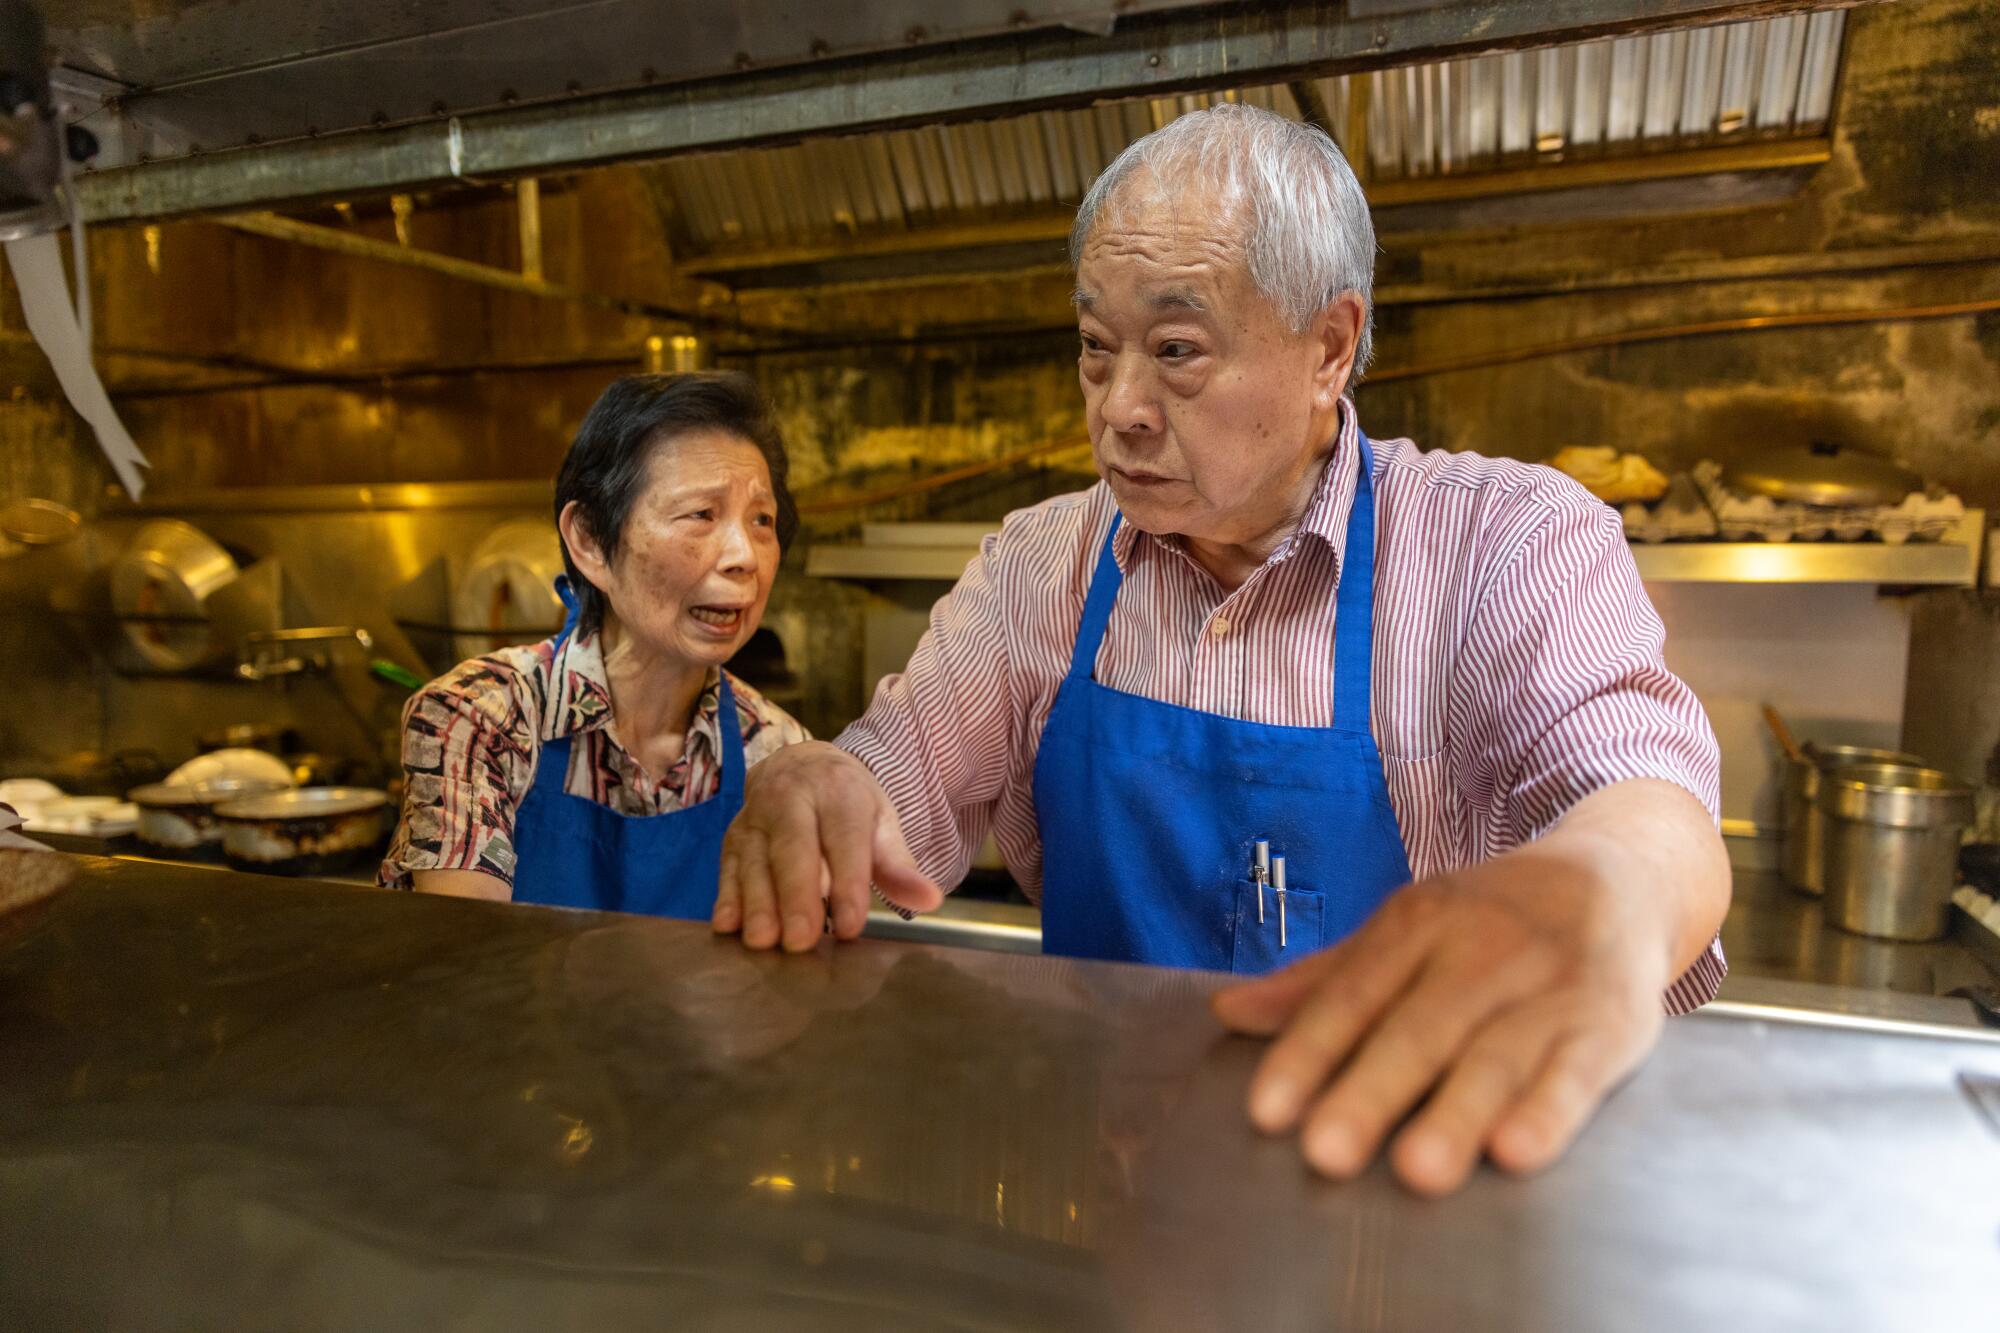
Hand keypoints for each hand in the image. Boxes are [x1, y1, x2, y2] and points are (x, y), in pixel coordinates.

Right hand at [713, 741, 943, 952]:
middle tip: (801, 940)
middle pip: (793, 848)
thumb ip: (900, 867)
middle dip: (796, 896)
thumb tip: (929, 900)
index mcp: (839, 791)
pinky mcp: (733, 835)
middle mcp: (792, 797)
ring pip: (754, 859)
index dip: (847, 883)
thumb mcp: (880, 823)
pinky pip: (727, 865)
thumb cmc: (847, 804)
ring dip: (757, 902)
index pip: (844, 839)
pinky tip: (728, 925)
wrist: (801, 764)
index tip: (852, 925)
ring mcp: (757, 815)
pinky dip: (727, 895)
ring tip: (764, 940)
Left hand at [1210, 845, 1671, 1196]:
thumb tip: (1228, 1012)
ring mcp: (1549, 985)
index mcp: (1419, 922)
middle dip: (1371, 1091)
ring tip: (1416, 1171)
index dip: (1308, 1051)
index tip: (1267, 1112)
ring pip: (1495, 1055)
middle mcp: (1481, 948)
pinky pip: (1576, 1072)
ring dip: (1457, 1113)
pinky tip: (1516, 1151)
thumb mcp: (1407, 931)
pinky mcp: (1611, 1023)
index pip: (1352, 992)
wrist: (1617, 877)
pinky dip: (1549, 1111)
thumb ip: (1323, 982)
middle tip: (1325, 1153)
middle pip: (1418, 1028)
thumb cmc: (1489, 920)